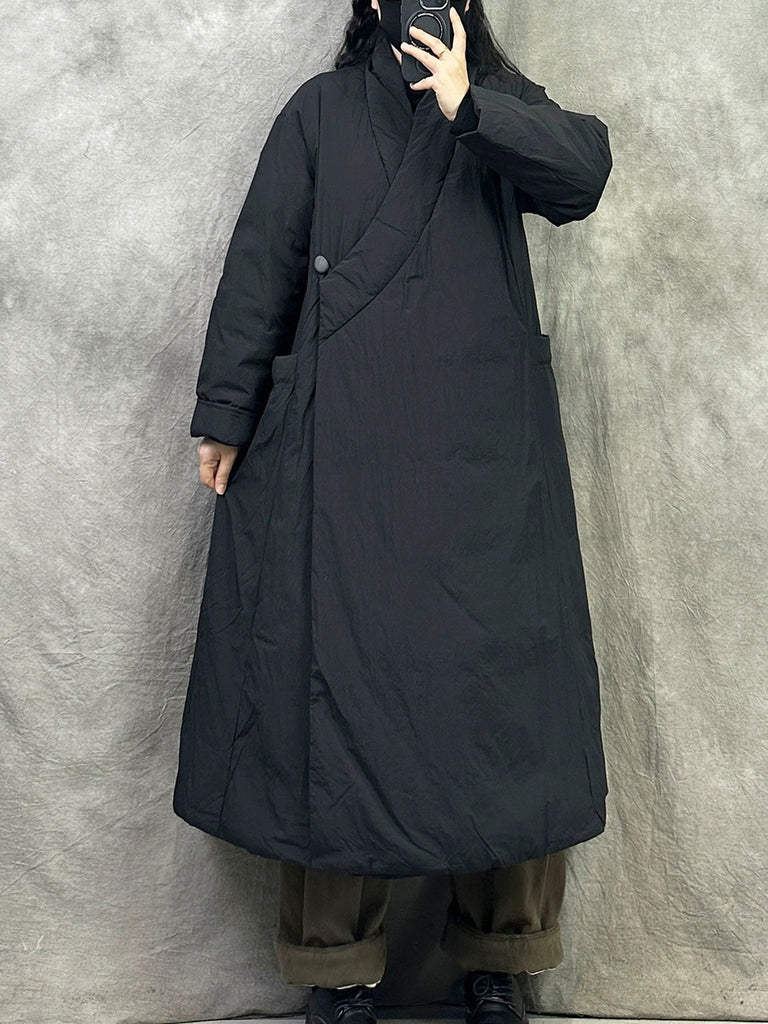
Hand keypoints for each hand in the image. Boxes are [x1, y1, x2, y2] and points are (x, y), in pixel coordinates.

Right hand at [197, 437, 239, 494]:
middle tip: (229, 472)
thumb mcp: (229, 458)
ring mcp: (204, 450)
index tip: (225, 486)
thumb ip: (223, 475)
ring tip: (228, 463)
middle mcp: (201, 453)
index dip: (215, 485)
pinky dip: (218, 464)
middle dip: (217, 478)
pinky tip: (226, 459)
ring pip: (209, 468)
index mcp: (204, 457)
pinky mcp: (208, 448)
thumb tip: (219, 490)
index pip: (206, 480)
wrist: (231, 422)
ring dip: (218, 470)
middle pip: (207, 474)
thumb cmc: (231, 437)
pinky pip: (211, 461)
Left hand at [400, 7, 469, 121]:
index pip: (460, 36)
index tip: (452, 13)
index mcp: (459, 59)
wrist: (465, 108)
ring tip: (405, 47)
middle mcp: (452, 62)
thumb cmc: (462, 94)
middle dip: (423, 35)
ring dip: (413, 51)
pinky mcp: (437, 82)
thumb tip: (438, 64)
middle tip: (414, 30)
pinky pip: (423, 81)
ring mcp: (444, 71)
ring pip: (426, 57)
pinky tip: (413, 84)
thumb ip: (449, 67)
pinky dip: (417, 83)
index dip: (457, 22)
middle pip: (437, 43)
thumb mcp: (459, 75)